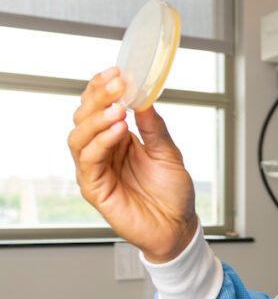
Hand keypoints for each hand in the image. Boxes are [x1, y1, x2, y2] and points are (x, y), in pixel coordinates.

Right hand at [68, 66, 197, 262]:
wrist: (177, 226)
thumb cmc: (172, 192)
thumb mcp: (168, 152)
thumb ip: (155, 127)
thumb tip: (145, 97)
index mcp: (118, 138)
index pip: (99, 107)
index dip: (103, 88)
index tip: (117, 72)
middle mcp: (103, 151)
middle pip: (84, 117)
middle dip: (98, 97)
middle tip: (117, 84)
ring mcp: (96, 169)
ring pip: (79, 137)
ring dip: (97, 119)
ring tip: (118, 109)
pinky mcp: (94, 188)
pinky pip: (89, 161)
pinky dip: (101, 143)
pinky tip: (119, 132)